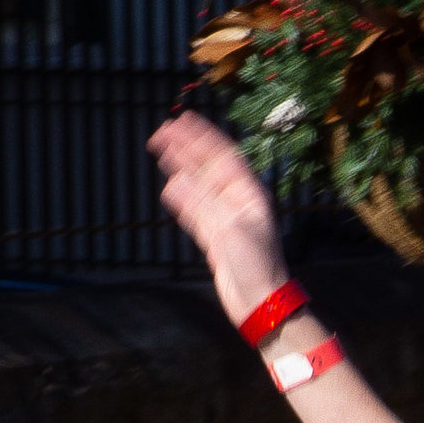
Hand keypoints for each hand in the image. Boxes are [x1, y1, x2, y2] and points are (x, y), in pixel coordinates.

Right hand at [151, 112, 283, 323]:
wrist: (261, 302)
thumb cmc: (257, 265)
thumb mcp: (231, 230)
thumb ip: (203, 205)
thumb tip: (174, 181)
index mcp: (249, 194)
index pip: (223, 156)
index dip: (203, 137)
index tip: (183, 120)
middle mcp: (237, 202)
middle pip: (208, 167)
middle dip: (187, 148)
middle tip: (162, 131)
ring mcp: (225, 218)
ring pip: (198, 186)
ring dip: (181, 168)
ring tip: (162, 151)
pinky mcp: (215, 236)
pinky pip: (194, 210)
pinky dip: (182, 198)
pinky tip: (169, 186)